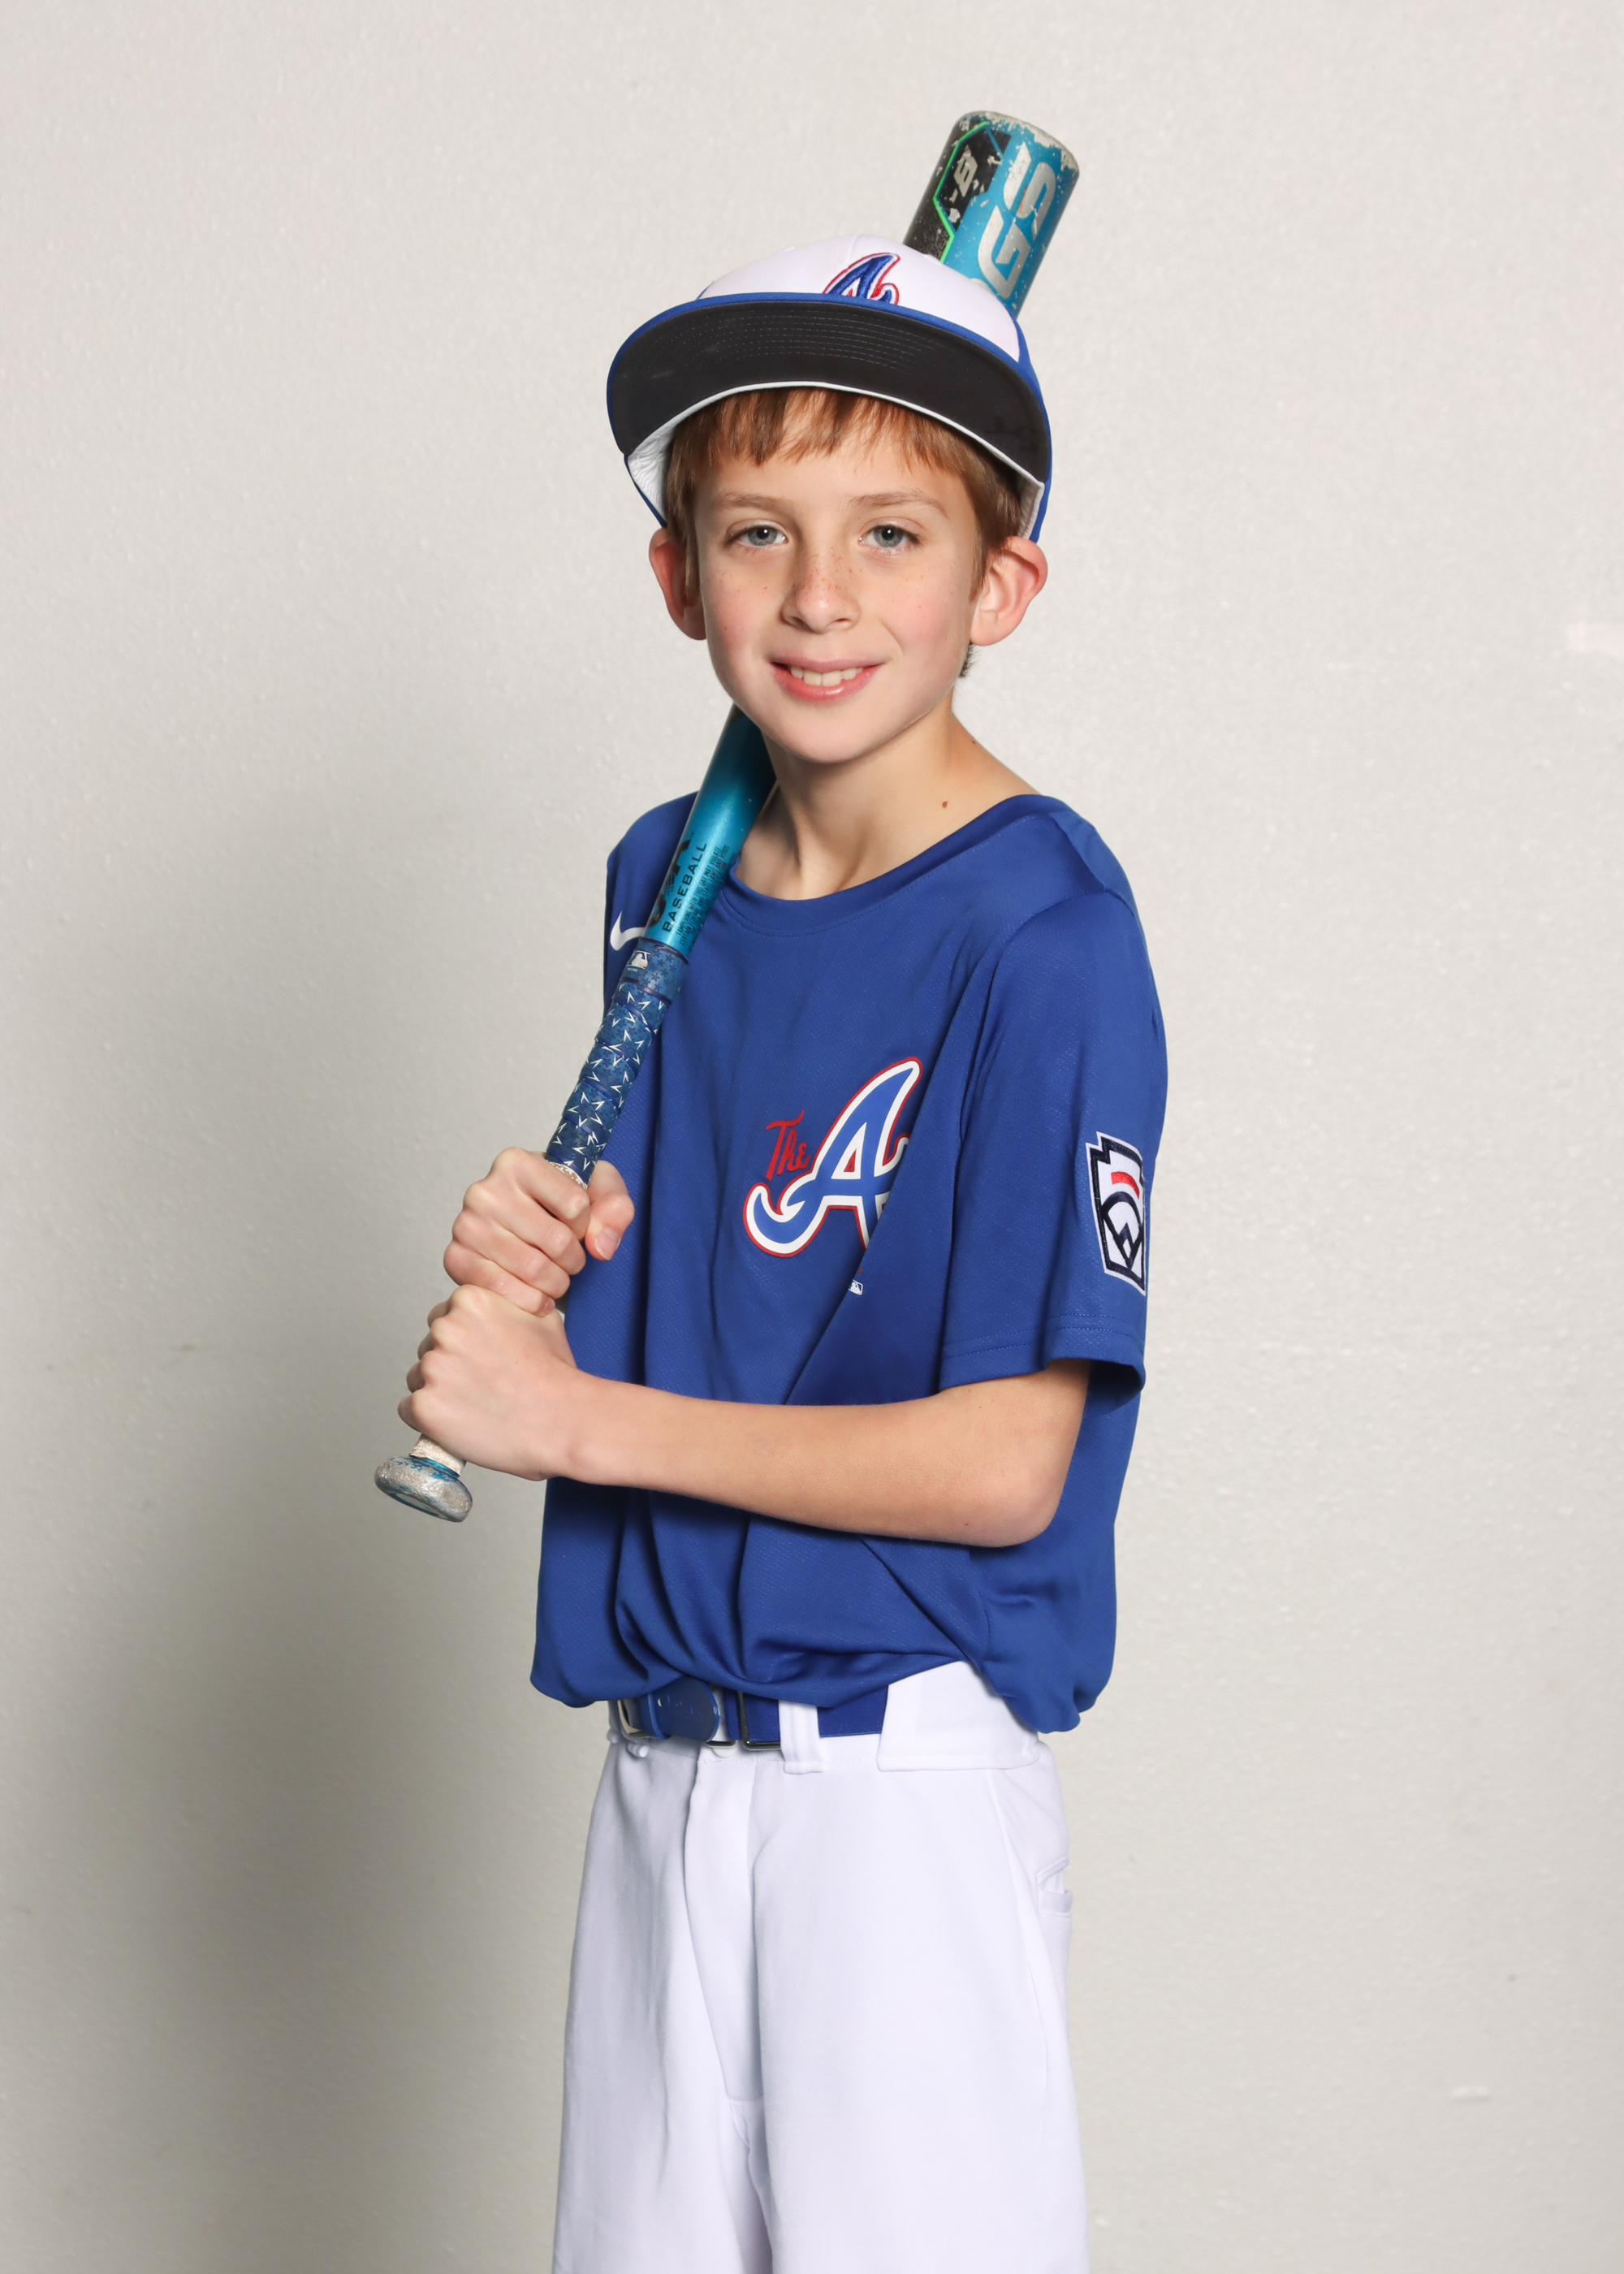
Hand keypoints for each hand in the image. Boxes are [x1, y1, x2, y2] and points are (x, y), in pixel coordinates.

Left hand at [400, 1286, 588, 1479]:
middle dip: (450, 1366)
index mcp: (470, 1300)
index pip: (445, 1317)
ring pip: (418, 1378)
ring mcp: (432, 1368)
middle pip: (429, 1347)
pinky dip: (431, 1419)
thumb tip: (501, 1304)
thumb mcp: (541, 1319)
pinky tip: (461, 1421)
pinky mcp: (424, 1406)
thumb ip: (508, 1305)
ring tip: (476, 1405)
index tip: (483, 1359)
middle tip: (482, 1385)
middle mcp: (445, 1328)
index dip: (465, 1342)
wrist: (563, 1421)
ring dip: (440, 1392)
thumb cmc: (556, 1376)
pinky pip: (409, 1410)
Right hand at [445, 1150, 633, 1312]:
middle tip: (571, 1261)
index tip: (579, 1227)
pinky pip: (501, 1288)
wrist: (521, 1232)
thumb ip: (615, 1207)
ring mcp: (466, 1225)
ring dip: (557, 1282)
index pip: (576, 1204)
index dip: (587, 1225)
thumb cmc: (559, 1206)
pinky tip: (540, 1298)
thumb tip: (600, 1246)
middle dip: (575, 1260)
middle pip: (557, 1240)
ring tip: (557, 1277)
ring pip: (533, 1268)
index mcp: (517, 1163)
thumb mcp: (598, 1192)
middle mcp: (485, 1190)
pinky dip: (530, 1300)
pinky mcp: (456, 1258)